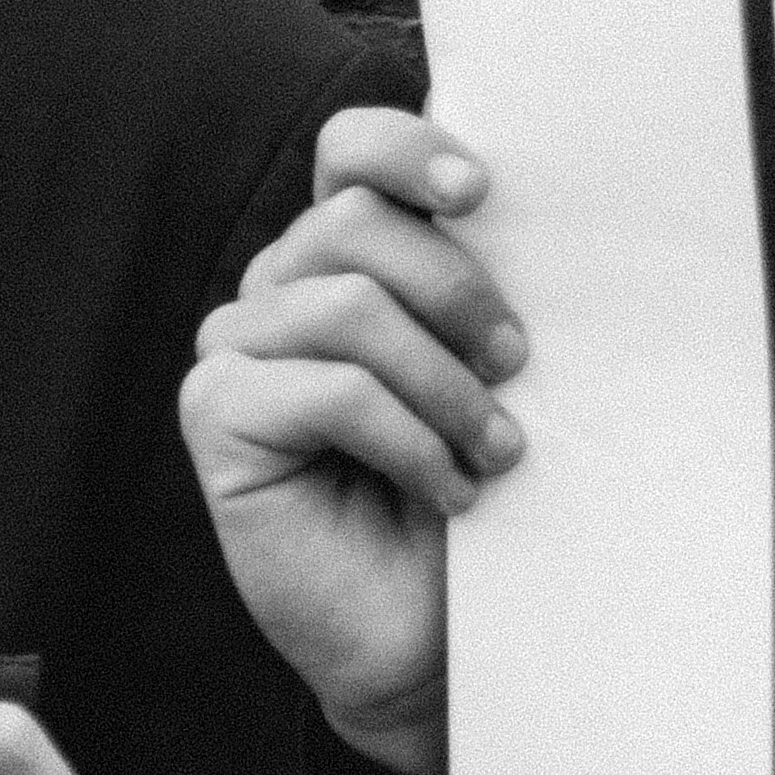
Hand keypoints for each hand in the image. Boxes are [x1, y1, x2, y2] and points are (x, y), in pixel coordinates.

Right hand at [181, 107, 529, 774]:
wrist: (444, 626)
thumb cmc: (483, 485)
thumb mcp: (503, 369)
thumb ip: (494, 283)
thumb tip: (559, 208)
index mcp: (350, 255)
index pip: (353, 150)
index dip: (409, 149)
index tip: (481, 193)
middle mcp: (280, 289)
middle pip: (356, 222)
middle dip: (459, 292)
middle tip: (519, 365)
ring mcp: (237, 351)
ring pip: (348, 307)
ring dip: (446, 386)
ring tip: (495, 449)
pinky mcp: (215, 417)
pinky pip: (329, 390)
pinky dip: (411, 441)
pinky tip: (448, 490)